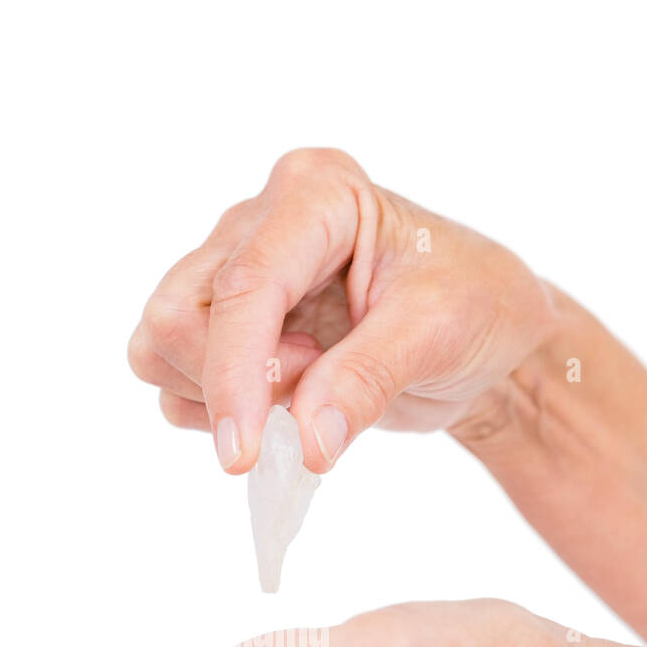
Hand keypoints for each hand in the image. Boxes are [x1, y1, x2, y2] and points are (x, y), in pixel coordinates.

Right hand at [127, 148, 554, 472]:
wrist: (486, 334)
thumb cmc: (477, 309)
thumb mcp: (439, 335)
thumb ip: (368, 381)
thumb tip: (307, 444)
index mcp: (315, 194)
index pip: (243, 285)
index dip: (233, 374)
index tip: (242, 453)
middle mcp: (258, 221)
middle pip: (176, 316)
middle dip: (232, 380)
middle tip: (314, 386)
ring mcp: (231, 271)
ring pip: (160, 348)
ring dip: (221, 396)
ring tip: (306, 385)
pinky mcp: (224, 324)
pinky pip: (174, 381)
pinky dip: (218, 411)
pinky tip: (286, 397)